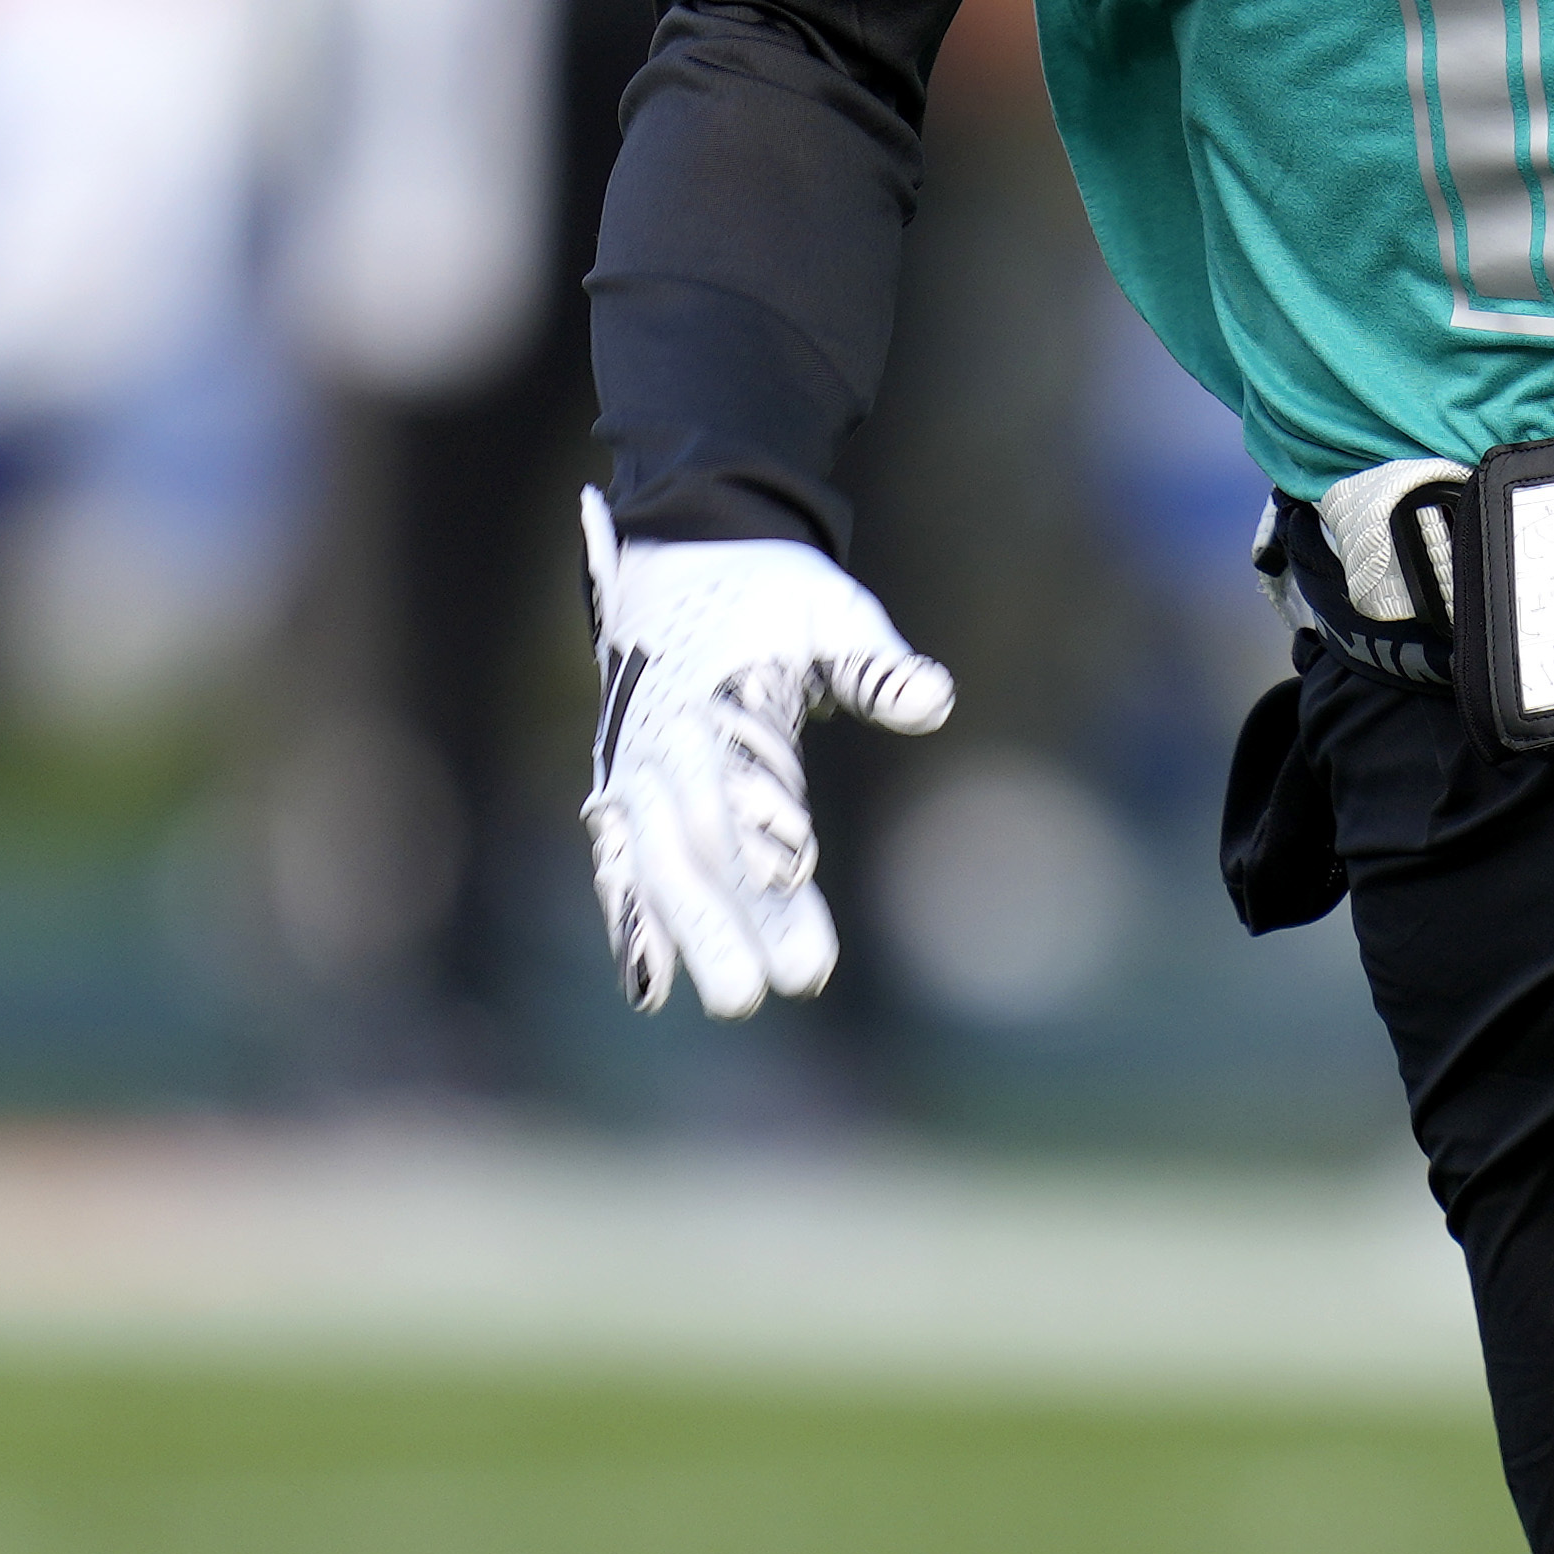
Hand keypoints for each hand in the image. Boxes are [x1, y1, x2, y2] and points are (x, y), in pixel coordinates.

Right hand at [578, 492, 954, 1013]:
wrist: (678, 555)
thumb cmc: (770, 591)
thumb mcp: (831, 609)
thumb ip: (876, 663)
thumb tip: (934, 698)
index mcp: (720, 693)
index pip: (749, 785)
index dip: (772, 850)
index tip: (802, 897)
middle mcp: (666, 738)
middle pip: (695, 842)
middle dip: (724, 920)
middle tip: (761, 993)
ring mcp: (633, 767)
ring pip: (654, 861)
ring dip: (683, 933)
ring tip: (731, 998)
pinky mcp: (619, 789)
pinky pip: (619, 861)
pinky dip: (628, 919)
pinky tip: (648, 987)